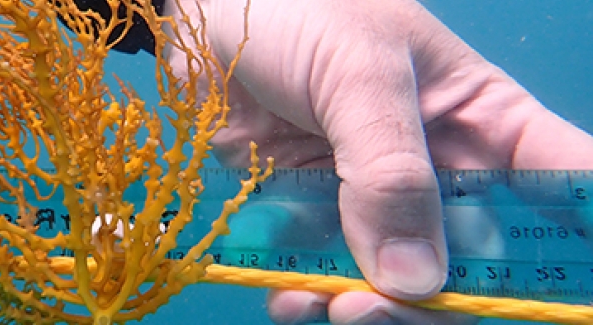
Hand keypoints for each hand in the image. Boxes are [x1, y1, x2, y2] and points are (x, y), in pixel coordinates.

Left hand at [164, 0, 592, 322]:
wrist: (207, 12)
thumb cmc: (298, 10)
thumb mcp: (357, 74)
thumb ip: (388, 170)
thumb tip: (416, 279)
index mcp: (480, 119)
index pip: (563, 181)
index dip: (576, 241)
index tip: (570, 293)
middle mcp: (434, 168)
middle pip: (473, 260)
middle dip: (441, 300)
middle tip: (384, 308)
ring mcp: (368, 196)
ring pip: (397, 282)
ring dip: (370, 309)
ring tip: (333, 308)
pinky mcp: (307, 209)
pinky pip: (321, 272)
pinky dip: (307, 295)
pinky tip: (289, 297)